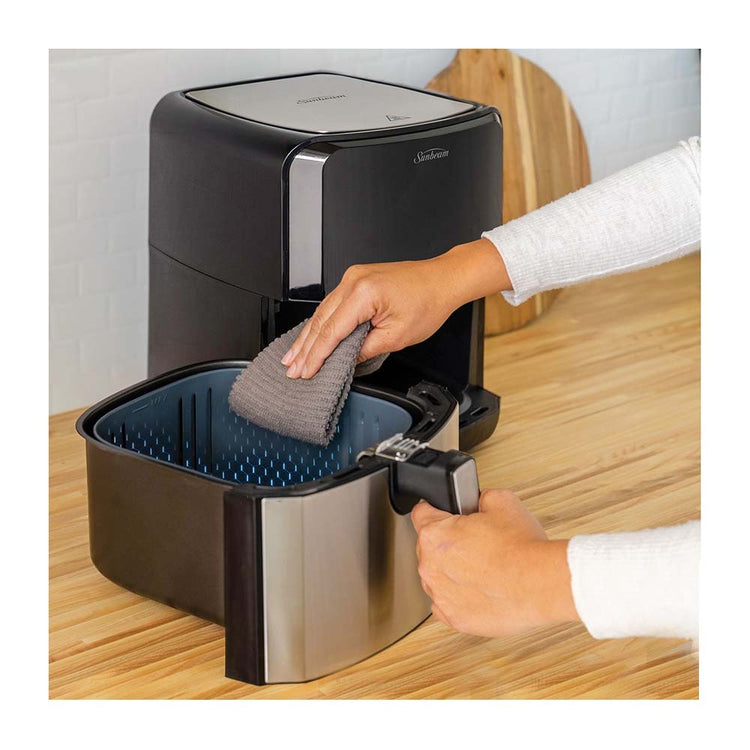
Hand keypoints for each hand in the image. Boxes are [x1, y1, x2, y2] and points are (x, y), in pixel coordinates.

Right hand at [282, 238, 510, 378]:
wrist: (442, 280)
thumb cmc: (428, 302)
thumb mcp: (397, 336)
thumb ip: (366, 350)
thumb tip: (345, 361)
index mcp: (364, 293)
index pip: (331, 331)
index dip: (316, 355)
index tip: (306, 372)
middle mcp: (353, 281)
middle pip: (321, 320)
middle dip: (304, 348)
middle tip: (291, 369)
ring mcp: (353, 277)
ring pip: (322, 312)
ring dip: (308, 337)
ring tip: (293, 357)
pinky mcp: (356, 280)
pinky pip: (332, 305)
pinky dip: (321, 323)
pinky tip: (311, 337)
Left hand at [411, 489, 578, 637]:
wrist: (541, 584)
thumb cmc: (522, 549)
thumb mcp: (502, 501)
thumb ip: (479, 497)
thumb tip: (477, 500)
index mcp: (435, 535)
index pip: (421, 513)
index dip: (434, 508)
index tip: (441, 512)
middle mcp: (430, 566)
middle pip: (428, 547)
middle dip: (447, 542)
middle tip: (475, 542)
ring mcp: (441, 595)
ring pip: (437, 577)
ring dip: (451, 571)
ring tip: (481, 567)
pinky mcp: (455, 619)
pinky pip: (447, 603)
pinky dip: (459, 596)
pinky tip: (478, 588)